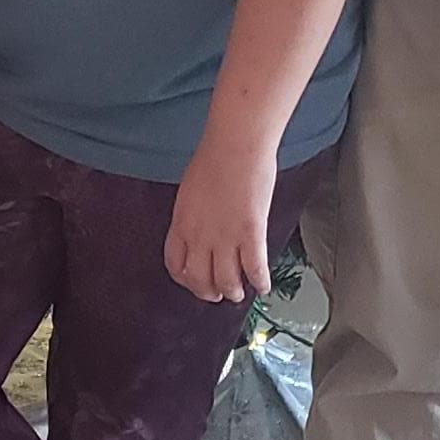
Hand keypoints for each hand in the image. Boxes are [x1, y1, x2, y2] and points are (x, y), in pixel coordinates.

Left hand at [165, 134, 278, 304]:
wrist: (235, 145)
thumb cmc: (214, 157)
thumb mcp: (191, 190)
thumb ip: (193, 214)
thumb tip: (201, 226)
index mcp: (182, 224)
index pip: (175, 265)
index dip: (185, 279)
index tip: (193, 282)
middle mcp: (200, 237)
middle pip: (199, 280)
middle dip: (208, 292)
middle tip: (218, 295)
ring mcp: (226, 238)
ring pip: (226, 281)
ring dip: (233, 292)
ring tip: (240, 294)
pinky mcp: (251, 234)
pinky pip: (255, 268)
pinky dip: (260, 281)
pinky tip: (264, 286)